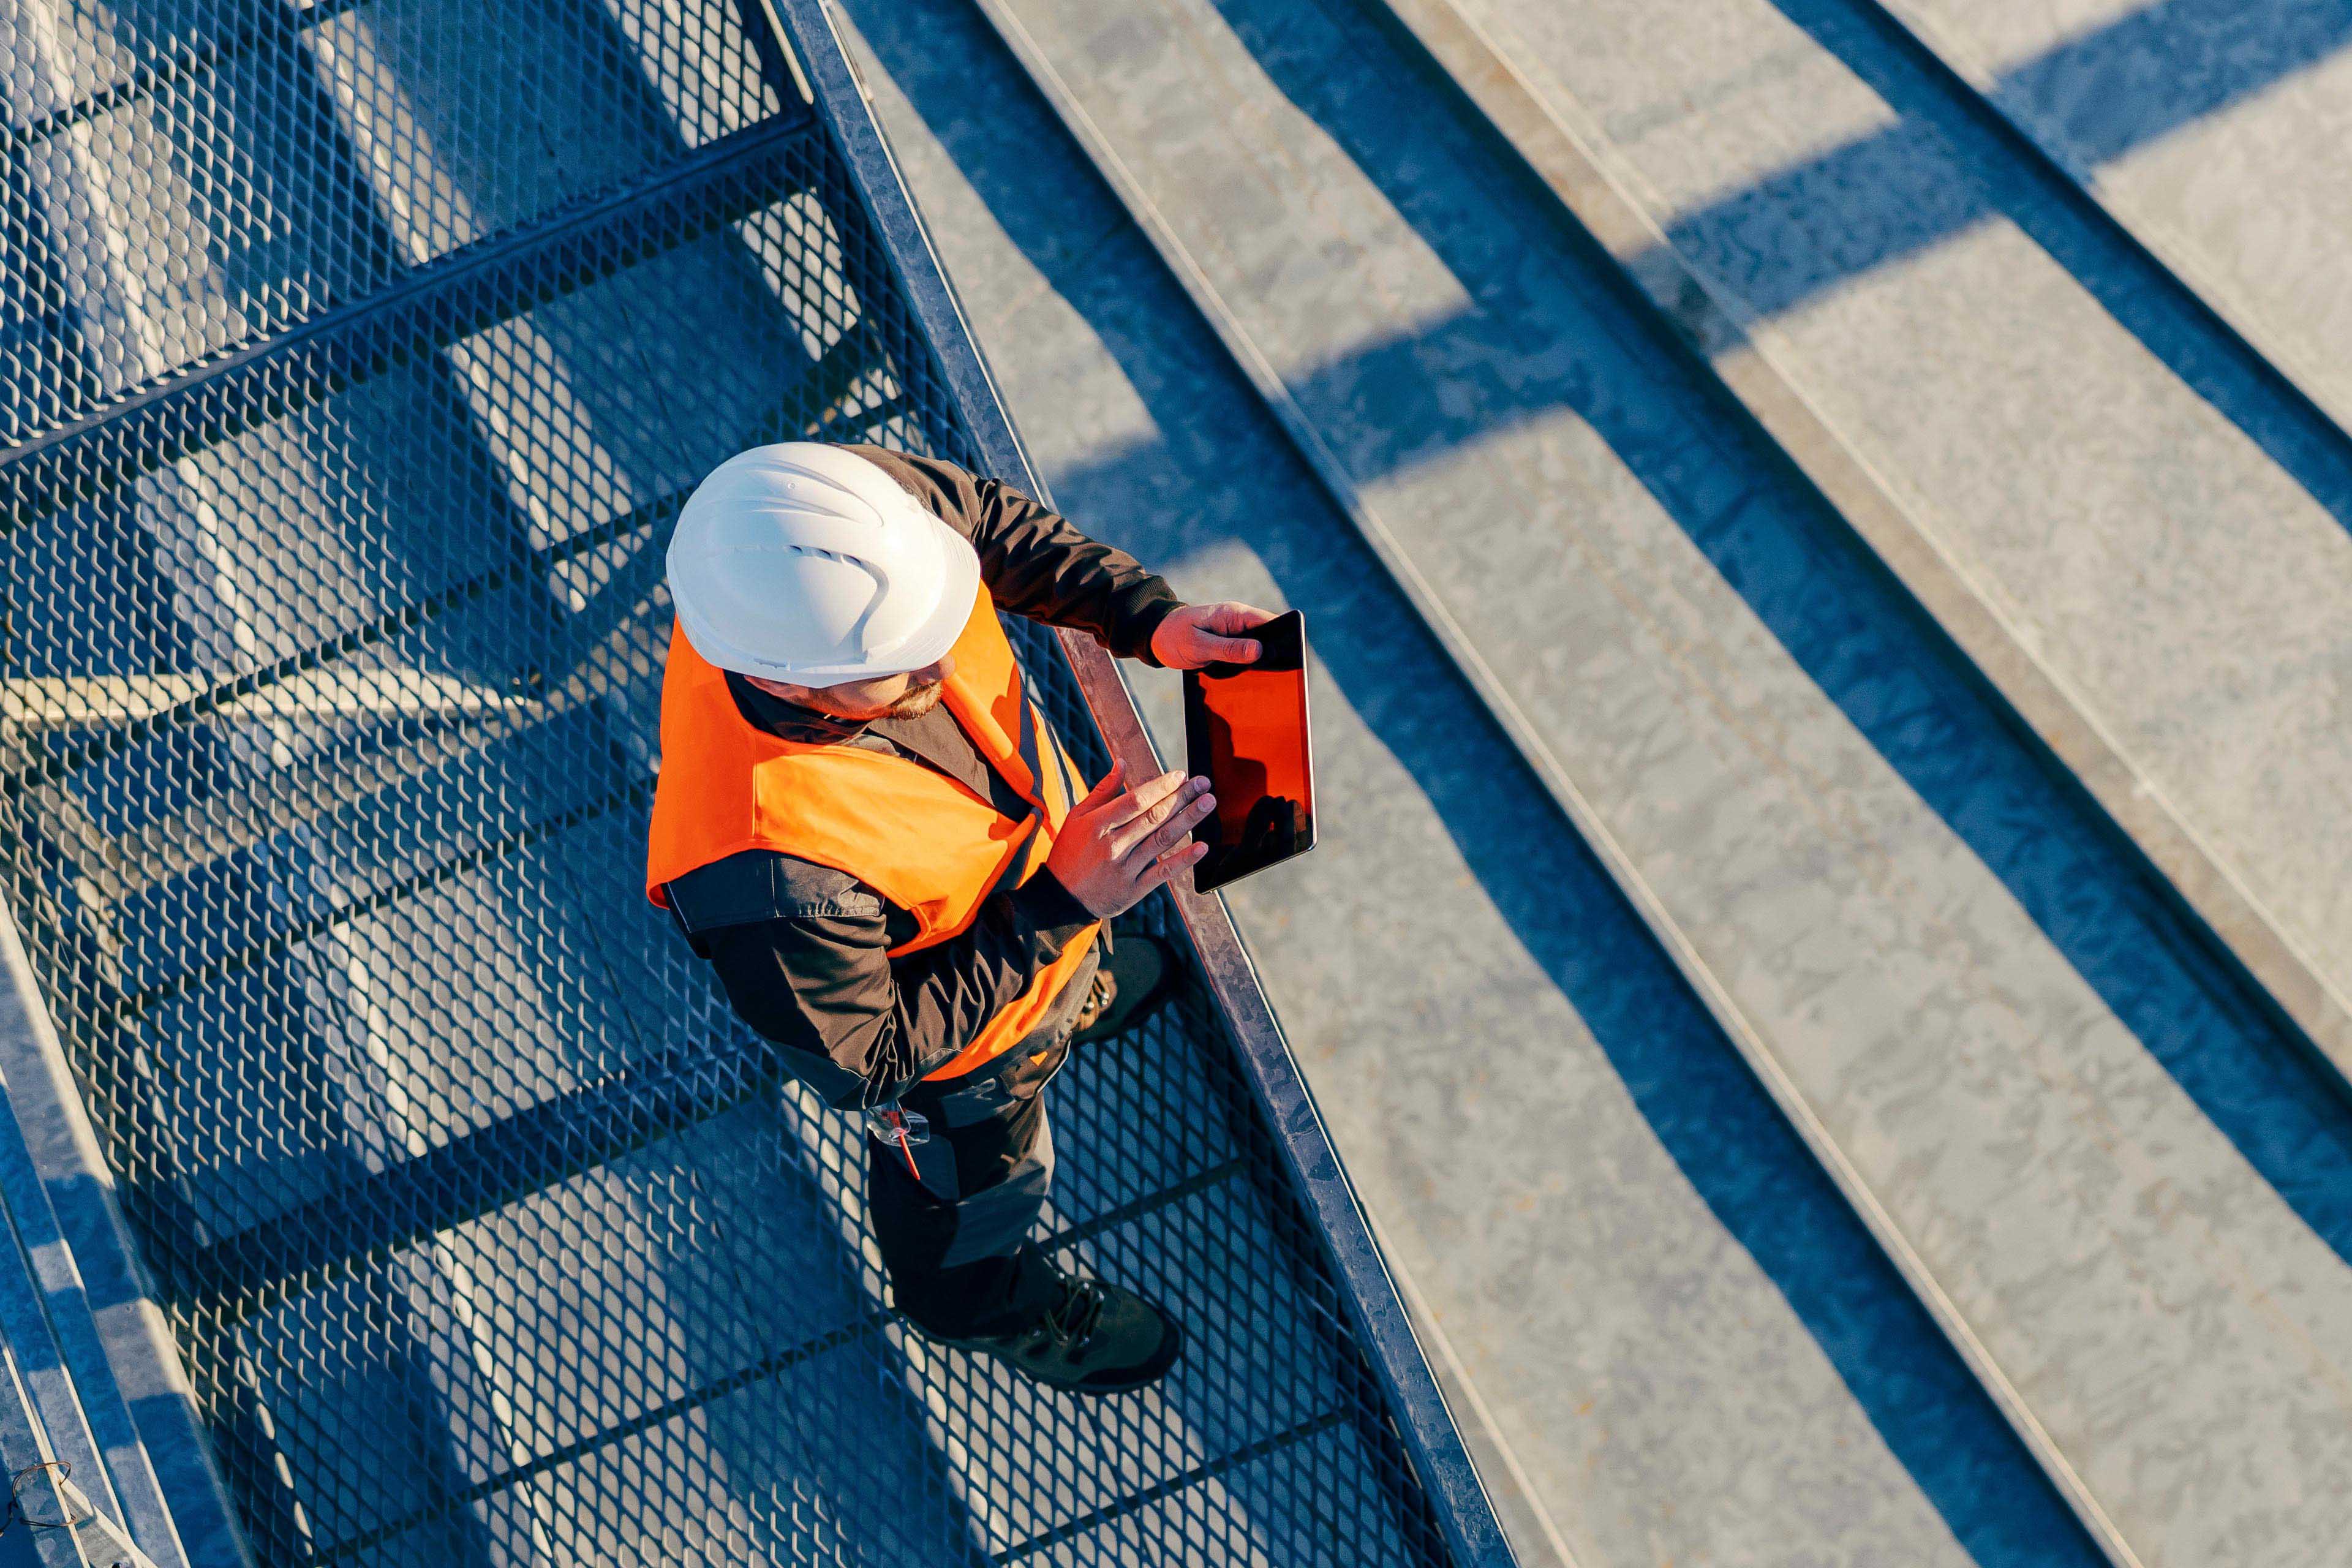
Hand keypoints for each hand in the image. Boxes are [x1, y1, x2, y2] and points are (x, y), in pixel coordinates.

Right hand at [1046, 762, 1215, 917]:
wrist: (1060, 900)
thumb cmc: (1070, 852)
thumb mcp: (1078, 817)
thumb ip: (1103, 790)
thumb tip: (1122, 762)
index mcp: (1098, 824)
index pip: (1136, 801)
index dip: (1161, 786)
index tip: (1181, 775)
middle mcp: (1113, 845)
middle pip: (1153, 817)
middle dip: (1181, 797)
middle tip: (1203, 783)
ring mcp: (1125, 868)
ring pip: (1162, 840)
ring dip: (1188, 820)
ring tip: (1208, 803)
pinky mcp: (1133, 889)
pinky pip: (1162, 873)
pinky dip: (1183, 860)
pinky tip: (1202, 847)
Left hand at [1150, 602, 1279, 670]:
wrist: (1155, 637)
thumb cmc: (1174, 635)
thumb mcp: (1200, 645)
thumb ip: (1229, 648)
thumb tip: (1259, 650)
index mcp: (1234, 614)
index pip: (1269, 622)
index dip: (1284, 637)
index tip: (1291, 657)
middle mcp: (1238, 622)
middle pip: (1269, 636)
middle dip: (1274, 653)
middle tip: (1275, 674)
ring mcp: (1235, 634)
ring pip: (1259, 647)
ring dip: (1261, 662)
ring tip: (1263, 679)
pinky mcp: (1229, 645)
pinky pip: (1246, 654)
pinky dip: (1249, 665)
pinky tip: (1249, 678)